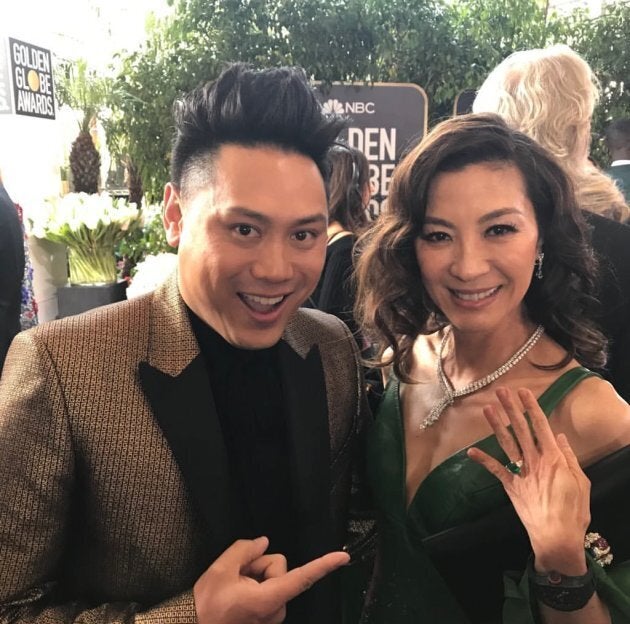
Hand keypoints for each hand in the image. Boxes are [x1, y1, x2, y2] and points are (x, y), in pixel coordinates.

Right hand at [193, 536, 349, 623]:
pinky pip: (269, 587)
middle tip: (237, 576)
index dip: (324, 566)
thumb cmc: (208, 604)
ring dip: (256, 575)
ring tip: (235, 586)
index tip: (343, 558)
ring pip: (274, 577)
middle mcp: (276, 609)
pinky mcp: (268, 614)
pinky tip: (239, 592)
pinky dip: (255, 584)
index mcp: (268, 599)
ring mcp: (272, 614)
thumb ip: (246, 549)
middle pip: (279, 568)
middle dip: (260, 565)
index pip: (301, 578)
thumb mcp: (221, 569)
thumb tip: (262, 543)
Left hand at [467, 387, 590, 573]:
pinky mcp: (510, 486)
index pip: (540, 426)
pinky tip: (470, 451)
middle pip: (521, 430)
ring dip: (496, 425)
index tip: (523, 392)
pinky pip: (495, 470)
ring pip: (507, 443)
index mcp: (554, 459)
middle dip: (511, 409)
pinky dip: (483, 460)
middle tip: (502, 391)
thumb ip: (569, 457)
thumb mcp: (581, 482)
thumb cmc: (574, 512)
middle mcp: (535, 462)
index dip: (531, 407)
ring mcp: (520, 473)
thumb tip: (559, 436)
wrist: (557, 538)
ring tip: (487, 408)